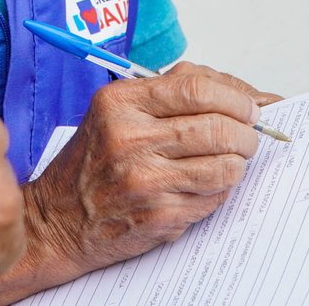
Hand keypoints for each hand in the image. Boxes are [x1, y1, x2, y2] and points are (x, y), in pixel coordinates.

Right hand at [15, 63, 266, 289]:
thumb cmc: (94, 162)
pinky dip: (221, 189)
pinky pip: (213, 197)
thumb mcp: (118, 112)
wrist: (57, 220)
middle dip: (247, 131)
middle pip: (216, 126)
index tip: (251, 106)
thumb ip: (175, 94)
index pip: (196, 87)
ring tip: (233, 160)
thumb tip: (250, 96)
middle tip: (251, 135)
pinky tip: (208, 184)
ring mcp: (144, 180)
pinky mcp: (158, 216)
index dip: (235, 96)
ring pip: (223, 165)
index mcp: (120, 102)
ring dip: (239, 162)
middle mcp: (129, 138)